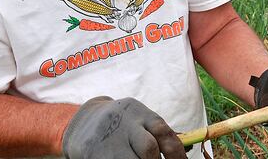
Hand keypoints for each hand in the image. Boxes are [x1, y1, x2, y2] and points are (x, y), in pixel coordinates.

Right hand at [62, 96, 186, 158]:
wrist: (83, 123)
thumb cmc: (122, 126)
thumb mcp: (139, 121)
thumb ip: (158, 135)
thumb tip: (184, 153)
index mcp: (138, 113)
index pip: (163, 132)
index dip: (177, 153)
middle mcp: (123, 124)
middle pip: (148, 149)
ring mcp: (107, 140)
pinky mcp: (92, 154)